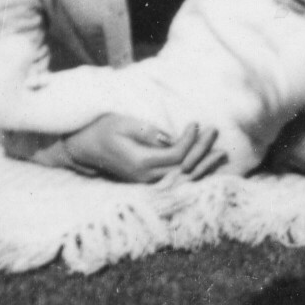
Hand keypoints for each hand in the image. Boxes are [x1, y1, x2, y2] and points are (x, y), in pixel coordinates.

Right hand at [63, 115, 225, 182]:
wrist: (83, 148)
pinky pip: (176, 179)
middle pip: (184, 169)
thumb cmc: (102, 130)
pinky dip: (193, 172)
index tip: (195, 123)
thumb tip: (170, 138)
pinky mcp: (147, 181)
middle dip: (203, 151)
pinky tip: (205, 164)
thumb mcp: (122, 123)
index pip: (176, 156)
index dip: (189, 141)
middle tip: (215, 131)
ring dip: (203, 165)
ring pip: (183, 178)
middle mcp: (146, 177)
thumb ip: (146, 131)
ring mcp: (147, 182)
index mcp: (140, 162)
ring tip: (221, 152)